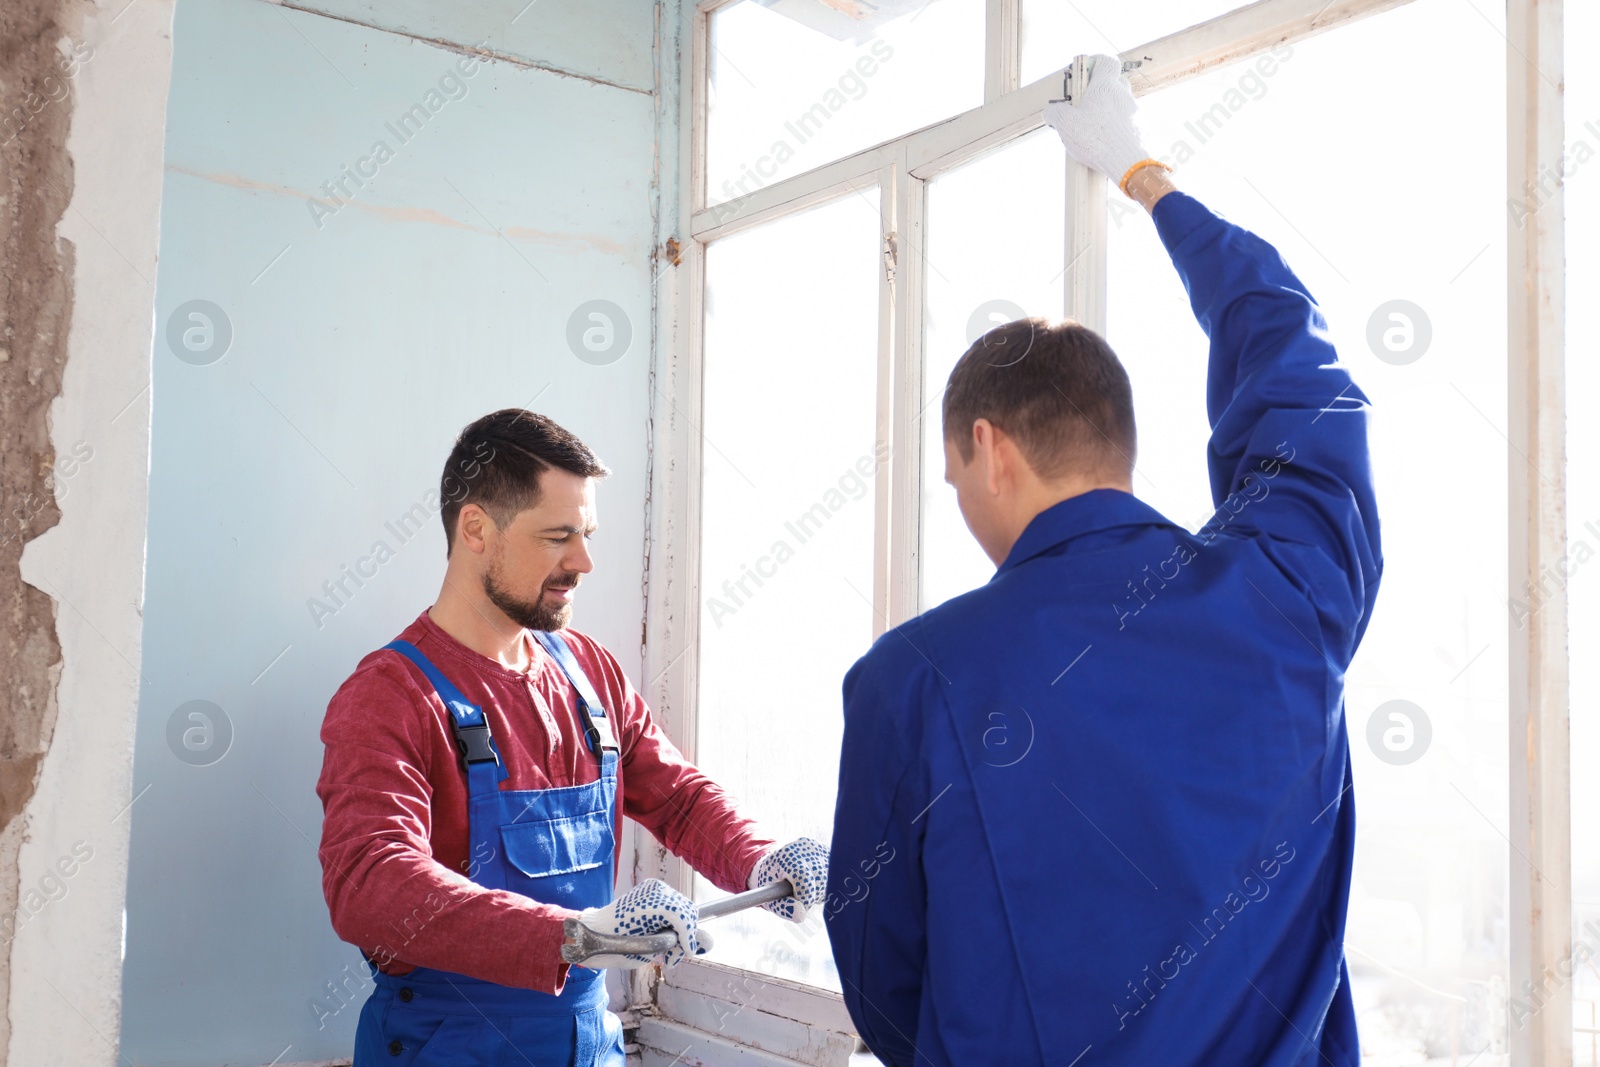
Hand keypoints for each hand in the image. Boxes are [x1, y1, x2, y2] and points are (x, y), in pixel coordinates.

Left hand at [575, 878, 702, 968]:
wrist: (592, 934)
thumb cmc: (614, 946)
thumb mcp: (647, 951)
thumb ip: (678, 944)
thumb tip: (708, 942)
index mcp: (650, 903)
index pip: (682, 917)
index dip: (688, 938)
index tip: (685, 954)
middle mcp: (655, 890)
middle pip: (687, 912)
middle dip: (685, 936)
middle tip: (671, 958)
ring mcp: (654, 889)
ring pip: (684, 910)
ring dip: (681, 931)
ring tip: (667, 952)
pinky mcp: (652, 892)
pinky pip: (674, 907)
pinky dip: (674, 924)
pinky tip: (664, 938)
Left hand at [747, 837, 829, 922]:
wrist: (773, 863)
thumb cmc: (771, 883)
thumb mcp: (770, 898)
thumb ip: (783, 908)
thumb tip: (801, 914)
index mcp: (787, 856)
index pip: (804, 880)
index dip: (805, 898)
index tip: (800, 907)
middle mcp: (804, 848)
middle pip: (820, 879)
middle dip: (813, 896)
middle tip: (801, 900)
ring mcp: (818, 848)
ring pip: (830, 878)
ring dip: (820, 891)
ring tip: (804, 890)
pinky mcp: (826, 851)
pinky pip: (833, 875)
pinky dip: (824, 885)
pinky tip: (812, 884)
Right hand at [1042, 54, 1151, 185]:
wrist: (1131, 164)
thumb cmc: (1097, 139)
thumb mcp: (1065, 125)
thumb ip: (1055, 113)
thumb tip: (1050, 111)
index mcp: (1105, 86)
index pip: (1107, 61)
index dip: (1096, 63)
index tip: (1086, 73)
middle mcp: (1124, 95)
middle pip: (1114, 83)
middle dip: (1100, 91)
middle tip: (1085, 108)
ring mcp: (1136, 112)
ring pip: (1121, 105)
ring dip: (1108, 114)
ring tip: (1094, 134)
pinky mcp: (1144, 129)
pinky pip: (1128, 124)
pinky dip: (1117, 130)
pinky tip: (1108, 146)